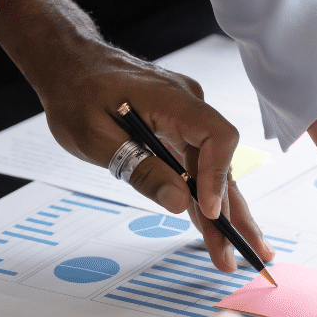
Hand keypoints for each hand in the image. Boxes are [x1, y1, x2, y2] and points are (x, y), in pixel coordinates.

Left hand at [0, 0, 271, 272]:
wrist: (68, 63)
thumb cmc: (76, 93)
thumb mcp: (95, 137)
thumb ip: (140, 168)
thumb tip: (181, 204)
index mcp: (173, 100)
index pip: (218, 137)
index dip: (217, 177)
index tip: (208, 212)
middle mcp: (190, 107)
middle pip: (222, 163)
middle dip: (233, 212)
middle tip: (248, 253)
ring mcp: (187, 119)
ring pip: (212, 170)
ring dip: (224, 211)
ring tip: (237, 251)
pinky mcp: (178, 130)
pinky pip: (197, 166)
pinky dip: (204, 195)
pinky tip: (216, 226)